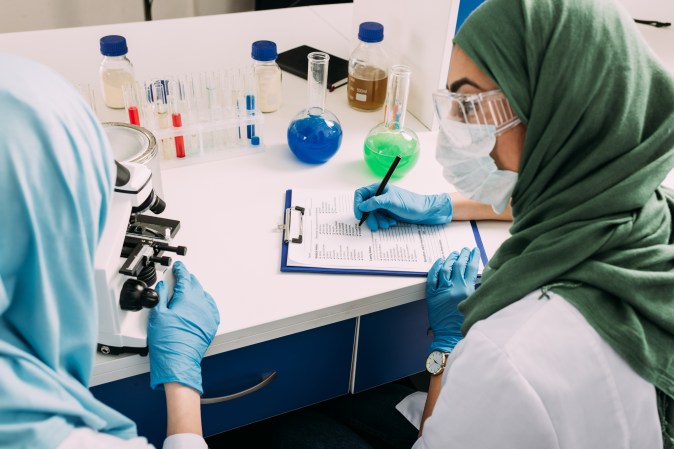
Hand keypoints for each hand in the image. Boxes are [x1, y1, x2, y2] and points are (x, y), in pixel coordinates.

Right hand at [148, 261, 219, 394]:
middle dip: (187, 279)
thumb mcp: (157, 314)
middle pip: (195, 285)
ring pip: (203, 295)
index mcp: (187, 298)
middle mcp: (201, 304)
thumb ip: (160, 296)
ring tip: (188, 291)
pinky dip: (204, 302)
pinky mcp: (211, 324)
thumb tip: (162, 286)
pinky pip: (210, 307)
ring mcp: (208, 314)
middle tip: (181, 277)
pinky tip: (200, 303)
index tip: (178, 266)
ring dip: (196, 290)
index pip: (184, 277)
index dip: (180, 270)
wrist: (178, 361)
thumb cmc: (167, 341)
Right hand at [354, 184, 451, 231]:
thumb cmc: (410, 203)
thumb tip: (361, 206)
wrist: (425, 212)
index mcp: (379, 188)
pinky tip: (391, 223)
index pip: (360, 194)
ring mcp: (383, 204)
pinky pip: (379, 218)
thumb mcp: (391, 202)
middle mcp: (379, 195)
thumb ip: (375, 203)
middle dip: (370, 217)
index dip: (357, 204)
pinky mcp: (387, 211)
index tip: (359, 215)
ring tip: (386, 224)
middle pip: (365, 206)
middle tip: (374, 226)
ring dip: (377, 221)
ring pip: (372, 214)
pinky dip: (383, 222)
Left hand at [426, 247, 479, 352]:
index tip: (474, 251)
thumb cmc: (464, 324)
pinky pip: (432, 277)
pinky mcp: (432, 295)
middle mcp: (454, 289)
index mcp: (467, 291)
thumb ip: (475, 289)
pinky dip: (435, 268)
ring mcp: (442, 291)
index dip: (473, 257)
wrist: (450, 337)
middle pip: (458, 266)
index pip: (471, 268)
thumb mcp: (474, 304)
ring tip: (454, 254)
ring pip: (445, 269)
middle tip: (465, 250)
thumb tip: (475, 275)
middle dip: (463, 255)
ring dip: (450, 259)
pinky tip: (439, 262)